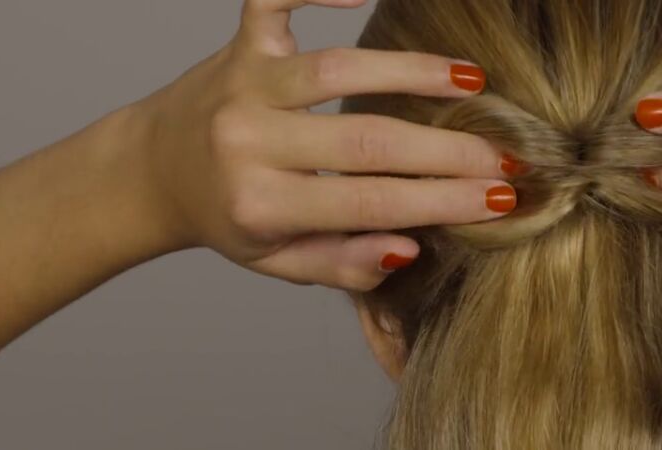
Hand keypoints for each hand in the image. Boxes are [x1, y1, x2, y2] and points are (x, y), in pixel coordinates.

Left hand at [129, 0, 519, 291]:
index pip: (369, 203)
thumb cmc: (224, 217)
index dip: (442, 201)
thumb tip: (410, 246)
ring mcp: (244, 83)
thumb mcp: (275, 261)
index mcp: (258, 204)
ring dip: (412, 71)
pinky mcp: (241, 45)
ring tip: (472, 82)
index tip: (501, 199)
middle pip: (366, 140)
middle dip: (448, 150)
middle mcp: (248, 141)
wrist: (154, 171)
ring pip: (339, 66)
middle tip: (507, 156)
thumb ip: (340, 262)